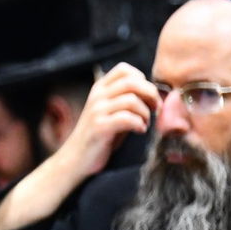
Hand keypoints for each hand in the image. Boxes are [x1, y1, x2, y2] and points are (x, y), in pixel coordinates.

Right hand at [0, 64, 157, 229]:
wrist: (75, 160)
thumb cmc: (99, 137)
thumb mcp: (111, 112)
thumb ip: (126, 99)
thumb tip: (154, 93)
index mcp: (99, 89)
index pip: (125, 69)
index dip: (142, 79)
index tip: (147, 96)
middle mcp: (97, 96)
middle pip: (132, 82)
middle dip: (151, 94)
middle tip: (155, 109)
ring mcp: (96, 111)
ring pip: (132, 100)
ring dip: (145, 112)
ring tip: (144, 123)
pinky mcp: (99, 127)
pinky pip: (127, 118)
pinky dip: (139, 124)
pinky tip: (139, 131)